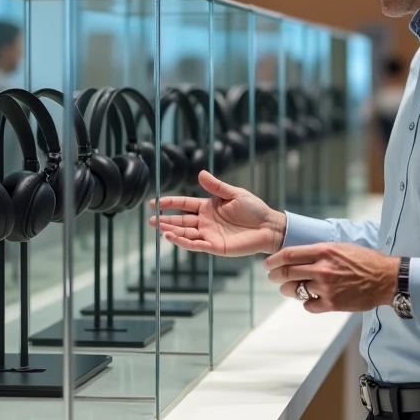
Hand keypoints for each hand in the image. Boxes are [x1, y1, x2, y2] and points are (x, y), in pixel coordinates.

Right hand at [148, 171, 285, 256]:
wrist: (269, 226)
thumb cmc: (254, 209)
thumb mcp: (234, 193)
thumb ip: (217, 186)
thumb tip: (200, 173)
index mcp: (209, 207)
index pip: (184, 204)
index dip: (169, 204)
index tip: (154, 202)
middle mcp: (206, 221)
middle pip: (181, 221)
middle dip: (165, 220)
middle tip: (150, 220)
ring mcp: (209, 234)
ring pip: (186, 233)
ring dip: (172, 232)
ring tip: (159, 229)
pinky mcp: (216, 246)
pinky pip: (197, 245)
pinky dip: (184, 242)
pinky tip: (173, 238)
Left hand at [264, 243, 399, 313]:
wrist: (386, 278)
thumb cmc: (365, 261)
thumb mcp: (340, 247)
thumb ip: (319, 251)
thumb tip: (296, 256)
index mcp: (324, 251)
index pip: (289, 255)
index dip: (273, 260)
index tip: (268, 264)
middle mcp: (323, 269)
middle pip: (287, 273)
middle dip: (275, 275)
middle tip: (273, 277)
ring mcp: (326, 288)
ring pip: (294, 290)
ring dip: (288, 289)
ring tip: (290, 288)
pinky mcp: (332, 304)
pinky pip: (308, 305)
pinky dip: (307, 302)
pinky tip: (311, 298)